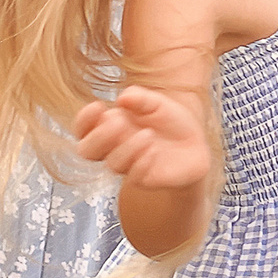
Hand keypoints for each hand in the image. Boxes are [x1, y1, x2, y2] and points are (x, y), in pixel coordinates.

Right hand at [74, 85, 212, 190]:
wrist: (195, 145)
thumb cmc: (170, 122)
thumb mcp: (158, 103)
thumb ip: (140, 98)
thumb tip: (122, 98)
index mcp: (111, 126)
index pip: (83, 128)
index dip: (83, 120)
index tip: (98, 106)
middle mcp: (114, 147)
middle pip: (87, 150)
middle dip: (99, 137)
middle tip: (119, 122)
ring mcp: (128, 165)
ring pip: (112, 164)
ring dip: (127, 148)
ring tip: (148, 134)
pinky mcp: (145, 179)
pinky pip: (134, 177)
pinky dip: (141, 163)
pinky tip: (154, 151)